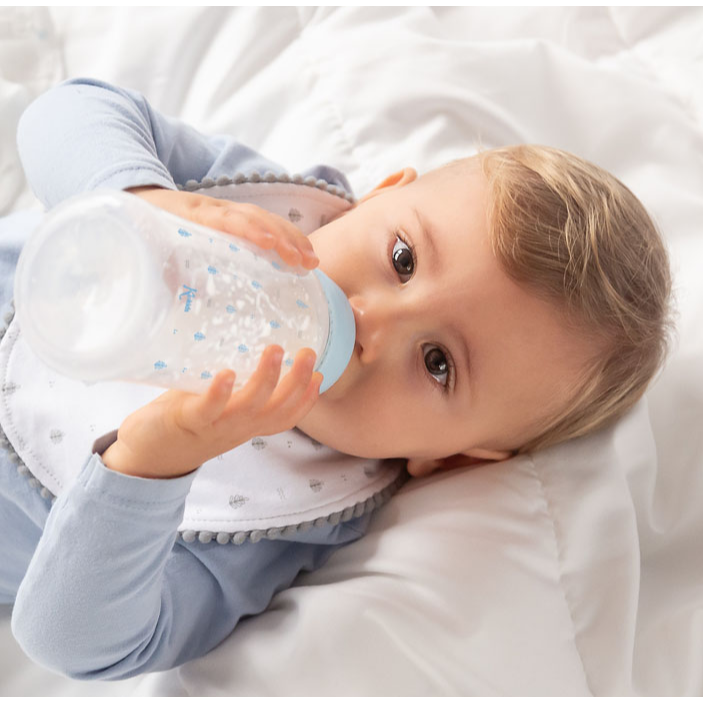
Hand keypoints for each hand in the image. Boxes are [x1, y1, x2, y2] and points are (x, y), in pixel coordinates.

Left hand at [101, 345, 322, 478]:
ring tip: (275, 350)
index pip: (286, 416)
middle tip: (308, 352)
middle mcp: (238, 428)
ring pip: (250, 407)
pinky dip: (220, 392)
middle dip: (298, 381)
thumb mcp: (217, 406)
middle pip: (277, 409)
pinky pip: (209, 409)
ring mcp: (215, 425)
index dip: (307, 399)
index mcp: (247, 424)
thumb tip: (242, 341)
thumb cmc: (185, 422)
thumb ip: (232, 384)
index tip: (321, 375)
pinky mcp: (189, 421)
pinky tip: (228, 373)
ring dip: (266, 379)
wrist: (147, 456)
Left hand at [127, 186, 318, 268]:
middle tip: (305, 263)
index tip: (270, 245)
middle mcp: (212, 209)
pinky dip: (286, 237)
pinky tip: (301, 255)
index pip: (224, 219)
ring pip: (264, 218)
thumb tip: (168, 306)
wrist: (134, 197)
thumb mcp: (142, 254)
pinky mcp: (232, 218)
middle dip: (284, 237)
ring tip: (312, 262)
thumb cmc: (140, 233)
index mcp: (188, 215)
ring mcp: (225, 211)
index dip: (248, 230)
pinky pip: (263, 223)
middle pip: (254, 216)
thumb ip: (156, 275)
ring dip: (292, 238)